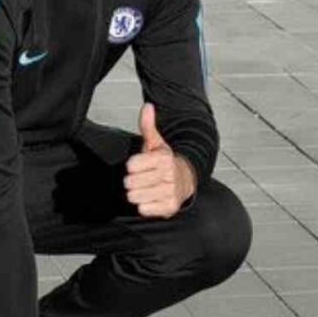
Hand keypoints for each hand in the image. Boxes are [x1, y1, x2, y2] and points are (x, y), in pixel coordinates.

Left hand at [125, 103, 195, 217]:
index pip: (131, 165)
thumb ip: (148, 125)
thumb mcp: (156, 143)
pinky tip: (151, 198)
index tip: (138, 166)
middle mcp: (168, 175)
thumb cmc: (165, 162)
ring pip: (135, 197)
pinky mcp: (169, 207)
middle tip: (140, 179)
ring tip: (144, 189)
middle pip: (131, 183)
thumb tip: (147, 106)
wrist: (186, 180)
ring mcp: (170, 192)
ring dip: (136, 194)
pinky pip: (143, 209)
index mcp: (163, 158)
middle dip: (132, 181)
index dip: (131, 166)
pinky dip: (144, 206)